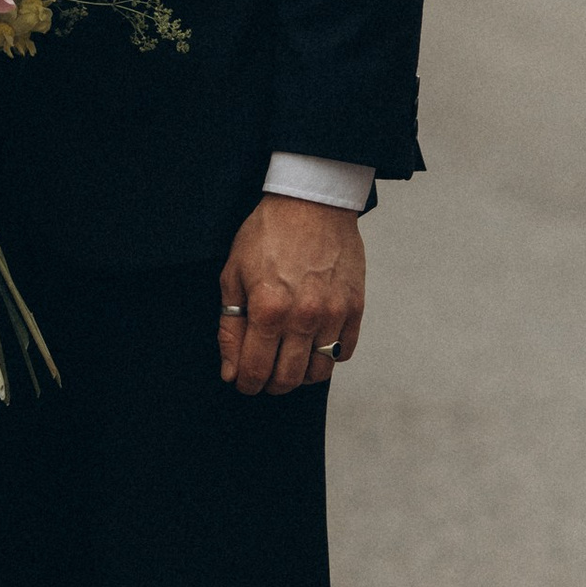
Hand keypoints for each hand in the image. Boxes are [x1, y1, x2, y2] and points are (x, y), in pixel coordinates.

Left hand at [217, 193, 364, 394]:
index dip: (246, 383)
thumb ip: (230, 327)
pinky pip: (343, 352)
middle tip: (263, 375)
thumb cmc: (268, 233)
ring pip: (318, 372)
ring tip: (288, 361)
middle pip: (288, 378)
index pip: (256, 370)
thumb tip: (232, 370)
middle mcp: (303, 317)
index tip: (243, 381)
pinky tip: (313, 343)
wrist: (311, 201)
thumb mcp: (233, 274)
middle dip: (270, 384)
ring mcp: (333, 314)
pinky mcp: (355, 308)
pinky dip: (328, 356)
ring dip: (300, 375)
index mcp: (268, 309)